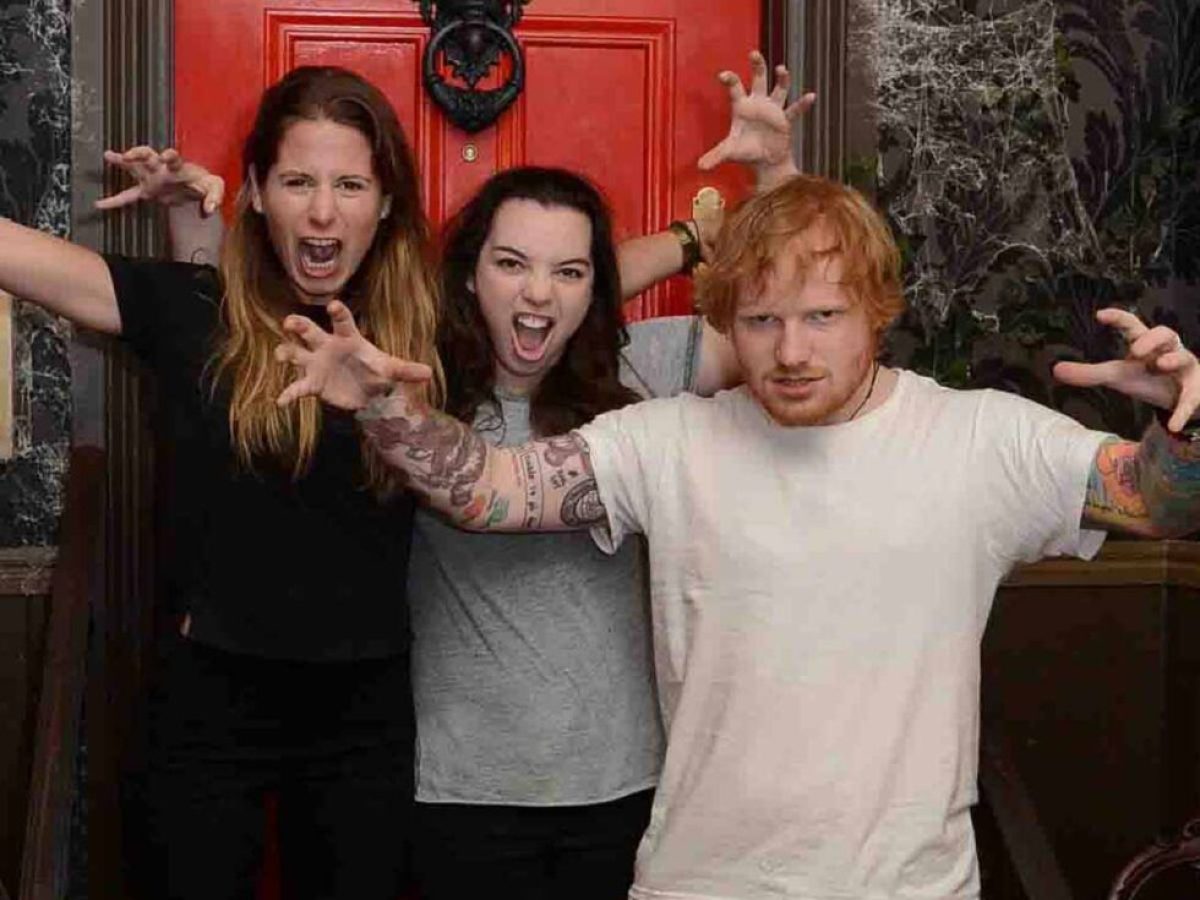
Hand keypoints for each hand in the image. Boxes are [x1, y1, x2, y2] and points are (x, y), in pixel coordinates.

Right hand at [95, 146, 224, 213]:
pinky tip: (100, 204)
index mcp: (178, 166)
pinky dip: (115, 201)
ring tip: (108, 155)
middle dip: (138, 154)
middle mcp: (161, 169)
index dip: (169, 156)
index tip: (166, 155)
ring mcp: (151, 178)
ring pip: (133, 167)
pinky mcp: (146, 190)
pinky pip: (128, 196)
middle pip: (148, 156)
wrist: (196, 188)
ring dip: (122, 162)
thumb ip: (215, 195)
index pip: (173, 158)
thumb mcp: (215, 186)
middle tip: (128, 155)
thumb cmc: (204, 183)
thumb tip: (210, 209)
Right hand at [275, 301, 431, 409]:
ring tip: (281, 354)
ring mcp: (316, 364)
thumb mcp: (391, 370)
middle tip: (290, 322)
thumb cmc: (376, 372)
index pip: (342, 322)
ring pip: (297, 354)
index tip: (333, 305)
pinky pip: (298, 388)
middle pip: (310, 332)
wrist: (366, 393)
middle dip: (299, 326)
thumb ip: (406, 370)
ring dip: (287, 352)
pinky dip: (288, 394)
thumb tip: (429, 373)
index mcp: (348, 338)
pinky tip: (280, 402)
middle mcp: (327, 346)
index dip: (338, 313)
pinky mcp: (312, 383)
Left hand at [697, 50, 814, 188]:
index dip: (730, 80)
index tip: (723, 75)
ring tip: (781, 69)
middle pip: (759, 78)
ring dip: (781, 79)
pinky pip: (795, 110)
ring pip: (779, 89)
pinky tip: (810, 96)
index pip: (735, 88)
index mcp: (742, 107)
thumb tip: (699, 167)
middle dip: (758, 66)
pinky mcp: (785, 120)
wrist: (765, 161)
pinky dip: (802, 104)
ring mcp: (773, 110)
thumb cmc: (746, 152)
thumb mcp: (729, 153)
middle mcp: (759, 103)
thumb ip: (715, 156)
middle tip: (753, 53)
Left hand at [1053, 308, 1199, 431]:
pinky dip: (1183, 411)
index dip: (1119, 318)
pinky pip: (1192, 398)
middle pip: (1166, 333)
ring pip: (1185, 358)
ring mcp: (1185, 368)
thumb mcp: (1118, 375)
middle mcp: (1167, 351)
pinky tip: (1173, 425)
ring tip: (1161, 365)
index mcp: (1145, 344)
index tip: (1099, 315)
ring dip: (1174, 360)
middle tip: (1136, 349)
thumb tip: (1055, 370)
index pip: (1133, 325)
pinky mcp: (1196, 389)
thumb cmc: (1147, 377)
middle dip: (1152, 338)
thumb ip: (1089, 373)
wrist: (1179, 396)